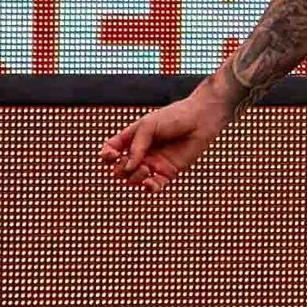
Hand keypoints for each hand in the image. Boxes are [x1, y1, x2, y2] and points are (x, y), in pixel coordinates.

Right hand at [98, 87, 227, 192]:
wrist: (200, 120)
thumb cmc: (173, 118)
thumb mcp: (148, 126)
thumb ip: (136, 146)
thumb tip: (129, 167)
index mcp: (131, 139)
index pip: (110, 152)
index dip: (106, 157)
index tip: (112, 155)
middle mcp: (141, 153)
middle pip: (119, 169)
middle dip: (120, 171)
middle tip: (131, 164)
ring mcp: (154, 163)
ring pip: (134, 179)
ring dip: (134, 178)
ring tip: (145, 168)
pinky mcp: (168, 172)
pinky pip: (155, 185)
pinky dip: (149, 188)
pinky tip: (150, 184)